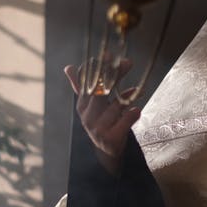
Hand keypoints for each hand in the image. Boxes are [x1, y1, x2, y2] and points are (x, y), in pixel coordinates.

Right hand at [64, 59, 141, 174]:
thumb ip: (81, 86)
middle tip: (128, 62)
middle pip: (101, 91)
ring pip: (114, 107)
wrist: (107, 152)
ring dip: (127, 96)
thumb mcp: (90, 106)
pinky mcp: (111, 139)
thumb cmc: (101, 123)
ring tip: (138, 89)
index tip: (109, 54)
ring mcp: (98, 129)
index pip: (89, 82)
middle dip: (115, 75)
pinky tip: (137, 109)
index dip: (99, 67)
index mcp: (82, 105)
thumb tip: (67, 67)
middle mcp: (87, 117)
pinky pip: (124, 123)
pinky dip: (132, 115)